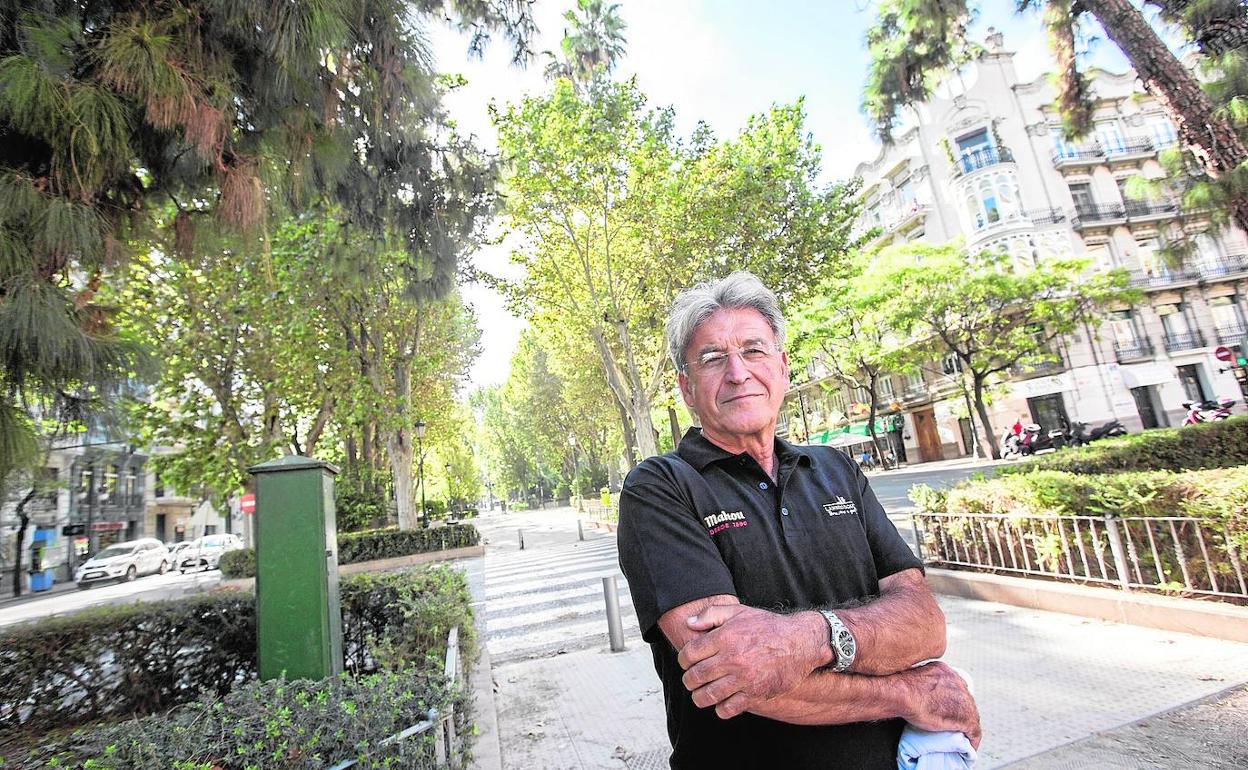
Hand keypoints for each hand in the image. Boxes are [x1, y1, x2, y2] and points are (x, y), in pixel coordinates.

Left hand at [677, 605, 827, 719]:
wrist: (800, 642)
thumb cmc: (767, 626)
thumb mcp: (739, 611)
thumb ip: (711, 614)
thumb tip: (688, 624)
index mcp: (725, 637)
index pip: (689, 654)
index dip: (683, 659)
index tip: (686, 662)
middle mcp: (732, 658)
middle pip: (696, 676)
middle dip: (688, 680)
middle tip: (691, 680)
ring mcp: (744, 678)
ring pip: (708, 695)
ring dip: (699, 697)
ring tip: (700, 694)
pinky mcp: (755, 693)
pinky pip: (729, 708)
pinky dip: (720, 708)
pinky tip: (721, 702)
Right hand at [902, 662, 981, 748]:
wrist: (903, 694)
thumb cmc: (901, 688)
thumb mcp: (913, 678)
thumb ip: (920, 682)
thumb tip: (915, 692)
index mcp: (944, 671)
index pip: (955, 686)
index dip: (952, 699)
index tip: (947, 707)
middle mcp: (957, 682)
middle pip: (965, 700)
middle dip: (961, 711)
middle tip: (953, 723)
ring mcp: (963, 699)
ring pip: (971, 715)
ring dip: (967, 725)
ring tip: (960, 736)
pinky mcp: (965, 717)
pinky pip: (973, 730)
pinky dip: (972, 740)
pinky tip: (968, 746)